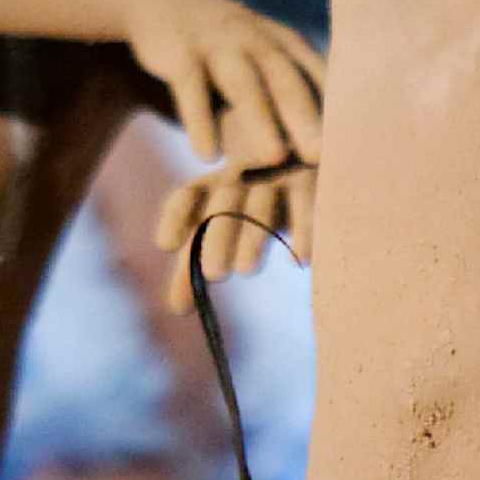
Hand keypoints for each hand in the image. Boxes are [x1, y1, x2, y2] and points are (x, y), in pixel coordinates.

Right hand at [123, 0, 326, 164]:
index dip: (335, 107)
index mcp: (280, 40)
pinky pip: (192, 90)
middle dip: (305, 117)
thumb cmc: (218, 39)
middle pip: (285, 79)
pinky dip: (199, 122)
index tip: (353, 143)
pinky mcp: (179, 53)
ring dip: (260, 120)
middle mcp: (254, 38)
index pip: (317, 74)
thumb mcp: (257, 48)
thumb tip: (316, 140)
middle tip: (323, 157)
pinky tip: (207, 156)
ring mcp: (216, 43)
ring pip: (243, 83)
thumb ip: (284, 83)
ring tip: (275, 159)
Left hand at [154, 161, 314, 310]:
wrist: (311, 171)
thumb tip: (176, 308)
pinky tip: (301, 259)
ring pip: (262, 203)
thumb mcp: (226, 235)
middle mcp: (243, 176)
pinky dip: (305, 229)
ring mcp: (279, 176)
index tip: (166, 246)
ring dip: (253, 236)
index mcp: (214, 186)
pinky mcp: (313, 180)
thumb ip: (198, 267)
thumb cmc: (260, 212)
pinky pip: (308, 203)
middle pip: (225, 203)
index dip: (175, 218)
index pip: (187, 196)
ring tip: (246, 271)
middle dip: (218, 238)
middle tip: (214, 275)